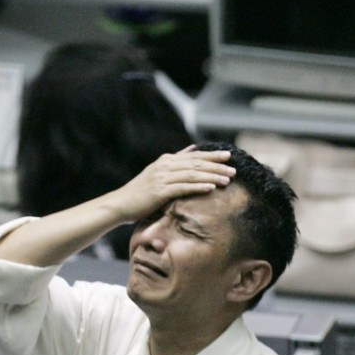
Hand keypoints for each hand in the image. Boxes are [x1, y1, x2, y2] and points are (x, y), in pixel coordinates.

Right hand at [110, 146, 234, 223]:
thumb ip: (174, 163)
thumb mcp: (156, 174)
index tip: (228, 156)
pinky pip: (183, 187)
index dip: (212, 156)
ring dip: (212, 176)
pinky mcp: (159, 191)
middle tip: (234, 168)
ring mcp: (162, 178)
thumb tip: (192, 150)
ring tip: (228, 179)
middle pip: (196, 163)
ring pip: (192, 174)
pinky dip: (198, 186)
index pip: (193, 156)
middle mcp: (165, 166)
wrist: (119, 204)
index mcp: (165, 161)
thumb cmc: (139, 193)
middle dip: (217, 165)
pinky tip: (211, 188)